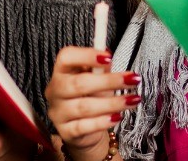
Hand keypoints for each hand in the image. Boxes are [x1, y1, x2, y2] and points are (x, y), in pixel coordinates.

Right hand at [44, 46, 139, 160]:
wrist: (86, 129)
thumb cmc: (92, 97)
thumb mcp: (97, 80)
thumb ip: (101, 68)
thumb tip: (108, 55)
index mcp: (61, 72)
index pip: (66, 57)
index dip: (86, 55)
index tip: (109, 57)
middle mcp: (54, 91)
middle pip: (78, 84)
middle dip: (108, 81)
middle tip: (132, 80)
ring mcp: (58, 113)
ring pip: (84, 107)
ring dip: (112, 103)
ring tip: (132, 100)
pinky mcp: (65, 132)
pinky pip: (84, 126)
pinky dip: (103, 122)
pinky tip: (117, 117)